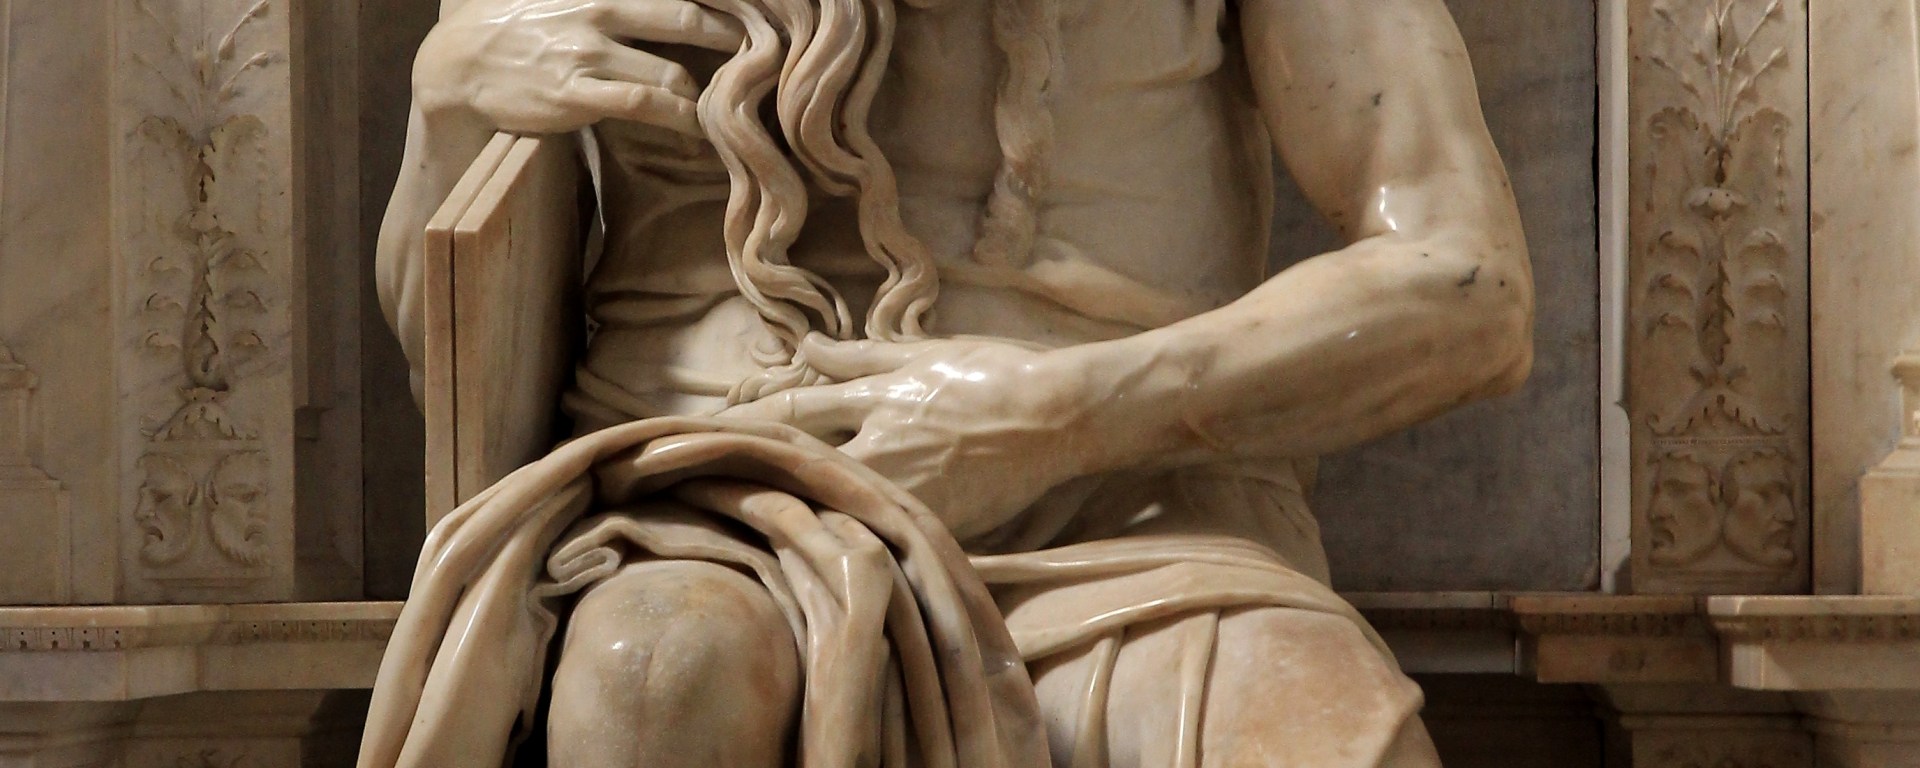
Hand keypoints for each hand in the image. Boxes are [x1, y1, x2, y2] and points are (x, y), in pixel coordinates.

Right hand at [413, 0, 744, 134]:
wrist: (456, 64)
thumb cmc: (518, 26)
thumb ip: (618, 0)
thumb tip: (670, 7)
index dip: (723, 0)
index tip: (766, 10)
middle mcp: (600, 10)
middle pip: (689, 17)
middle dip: (736, 39)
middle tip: (773, 57)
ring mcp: (588, 53)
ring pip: (673, 71)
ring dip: (712, 94)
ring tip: (740, 109)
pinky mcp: (577, 94)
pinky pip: (647, 105)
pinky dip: (683, 119)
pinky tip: (703, 133)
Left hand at [719, 335, 1101, 536]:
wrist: (1058, 416)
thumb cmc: (996, 374)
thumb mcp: (924, 353)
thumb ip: (860, 358)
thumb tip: (805, 348)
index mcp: (875, 398)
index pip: (792, 407)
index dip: (743, 416)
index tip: (696, 429)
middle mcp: (880, 444)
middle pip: (795, 459)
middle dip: (741, 467)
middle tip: (686, 478)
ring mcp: (904, 487)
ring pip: (829, 504)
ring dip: (782, 511)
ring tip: (731, 524)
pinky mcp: (932, 522)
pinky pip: (878, 536)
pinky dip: (843, 543)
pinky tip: (810, 561)